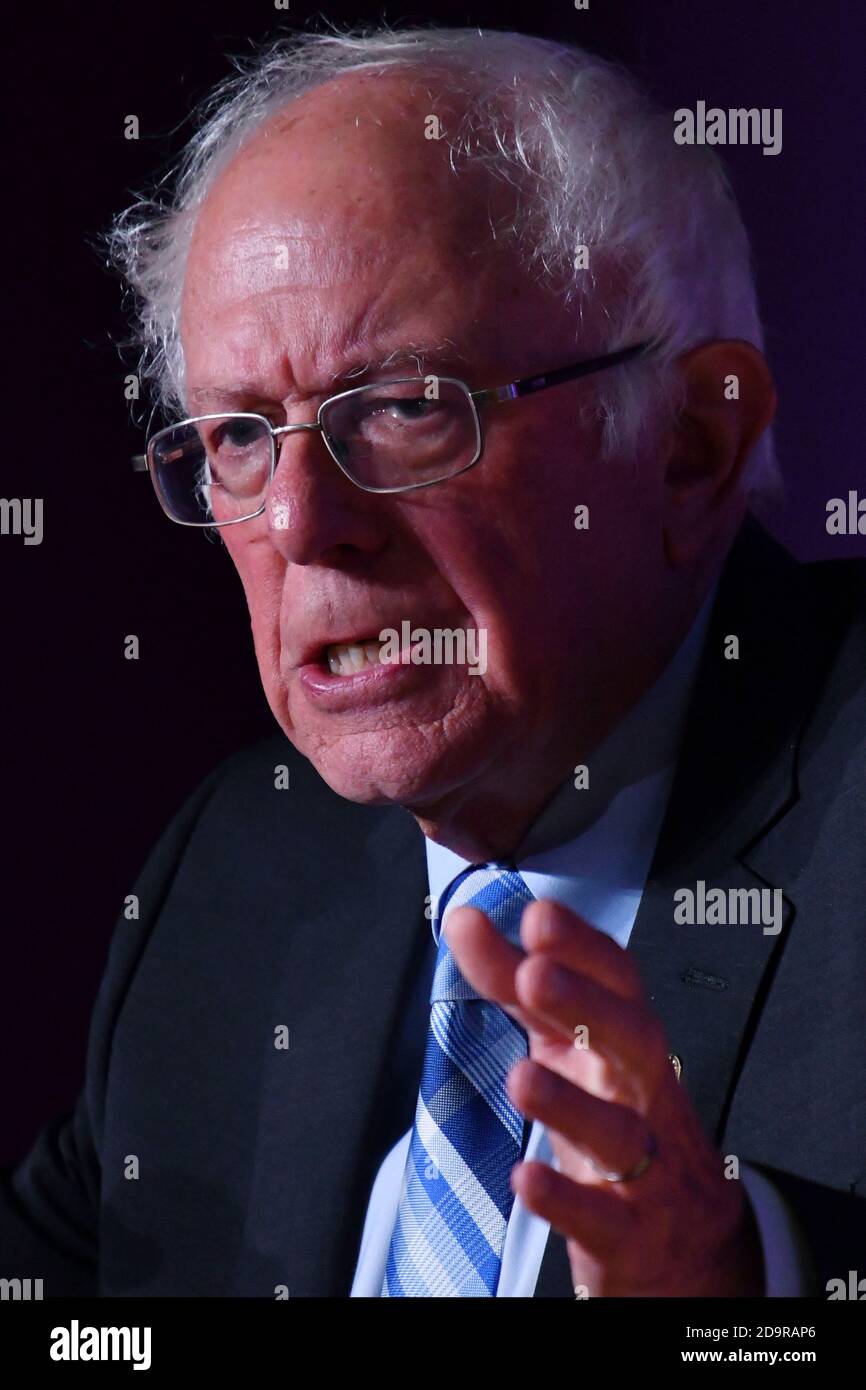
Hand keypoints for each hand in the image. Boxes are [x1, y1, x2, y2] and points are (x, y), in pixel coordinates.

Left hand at [445, 896, 764, 1296]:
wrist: (690, 1241)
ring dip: (570, 1104)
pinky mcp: (627, 1232)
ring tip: (522, 1080)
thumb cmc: (620, 1117)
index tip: (540, 916)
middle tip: (536, 974)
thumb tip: (465, 919)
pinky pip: (600, 1217)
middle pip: (632, 1040)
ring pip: (618, 1130)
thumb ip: (512, 981)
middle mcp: (642, 1092)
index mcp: (624, 1041)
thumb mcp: (566, 1044)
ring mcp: (643, 1164)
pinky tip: (527, 1180)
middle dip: (587, 1005)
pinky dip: (565, 1201)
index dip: (582, 948)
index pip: (617, 982)